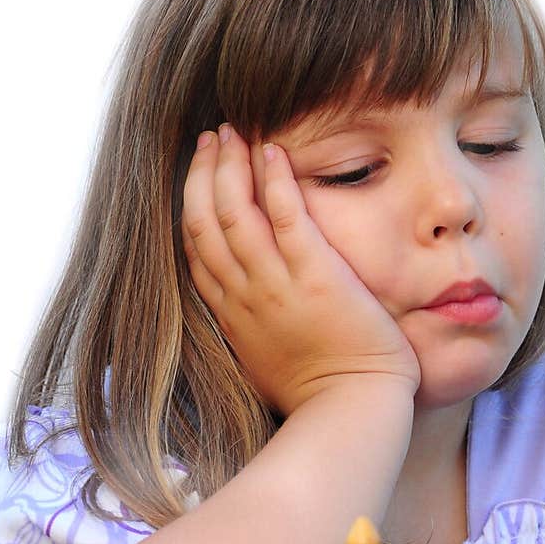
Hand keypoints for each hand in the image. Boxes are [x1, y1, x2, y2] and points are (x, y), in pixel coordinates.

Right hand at [181, 125, 421, 416]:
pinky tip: (272, 149)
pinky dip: (275, 179)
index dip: (194, 205)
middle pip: (205, 222)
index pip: (198, 251)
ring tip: (233, 131)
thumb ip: (256, 332)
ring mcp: (275, 286)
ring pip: (235, 212)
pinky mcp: (315, 277)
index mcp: (232, 317)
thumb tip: (255, 319)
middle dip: (203, 174)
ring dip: (230, 165)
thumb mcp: (268, 365)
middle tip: (211, 138)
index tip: (199, 175)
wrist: (350, 412)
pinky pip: (286, 216)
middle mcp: (244, 296)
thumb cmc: (321, 397)